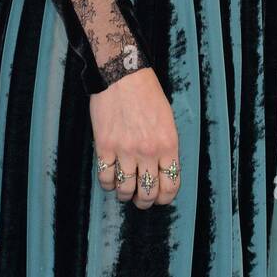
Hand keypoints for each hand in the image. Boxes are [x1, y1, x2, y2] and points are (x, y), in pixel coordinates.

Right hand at [91, 67, 179, 207]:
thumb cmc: (147, 94)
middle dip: (145, 201)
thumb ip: (166, 147)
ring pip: (125, 190)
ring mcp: (125, 151)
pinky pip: (105, 178)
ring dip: (125, 194)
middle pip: (147, 193)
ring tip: (125, 189)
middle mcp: (148, 152)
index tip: (160, 198)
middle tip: (141, 198)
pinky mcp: (105, 147)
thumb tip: (161, 171)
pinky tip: (111, 177)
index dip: (165, 198)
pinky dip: (108, 183)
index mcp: (168, 145)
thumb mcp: (167, 121)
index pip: (170, 186)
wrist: (123, 76)